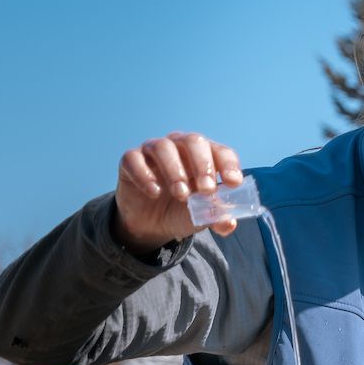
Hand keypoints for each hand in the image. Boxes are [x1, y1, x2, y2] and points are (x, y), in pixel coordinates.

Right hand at [113, 131, 243, 250]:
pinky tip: (154, 192)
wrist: (151, 223)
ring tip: (181, 195)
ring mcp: (154, 151)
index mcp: (205, 158)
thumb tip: (229, 223)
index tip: (232, 183)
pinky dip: (145, 175)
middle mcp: (180, 148)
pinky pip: (134, 158)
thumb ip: (217, 218)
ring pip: (163, 147)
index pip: (221, 151)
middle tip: (206, 189)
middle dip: (202, 165)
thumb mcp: (202, 218)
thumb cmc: (183, 211)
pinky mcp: (130, 160)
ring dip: (175, 171)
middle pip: (193, 141)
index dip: (228, 164)